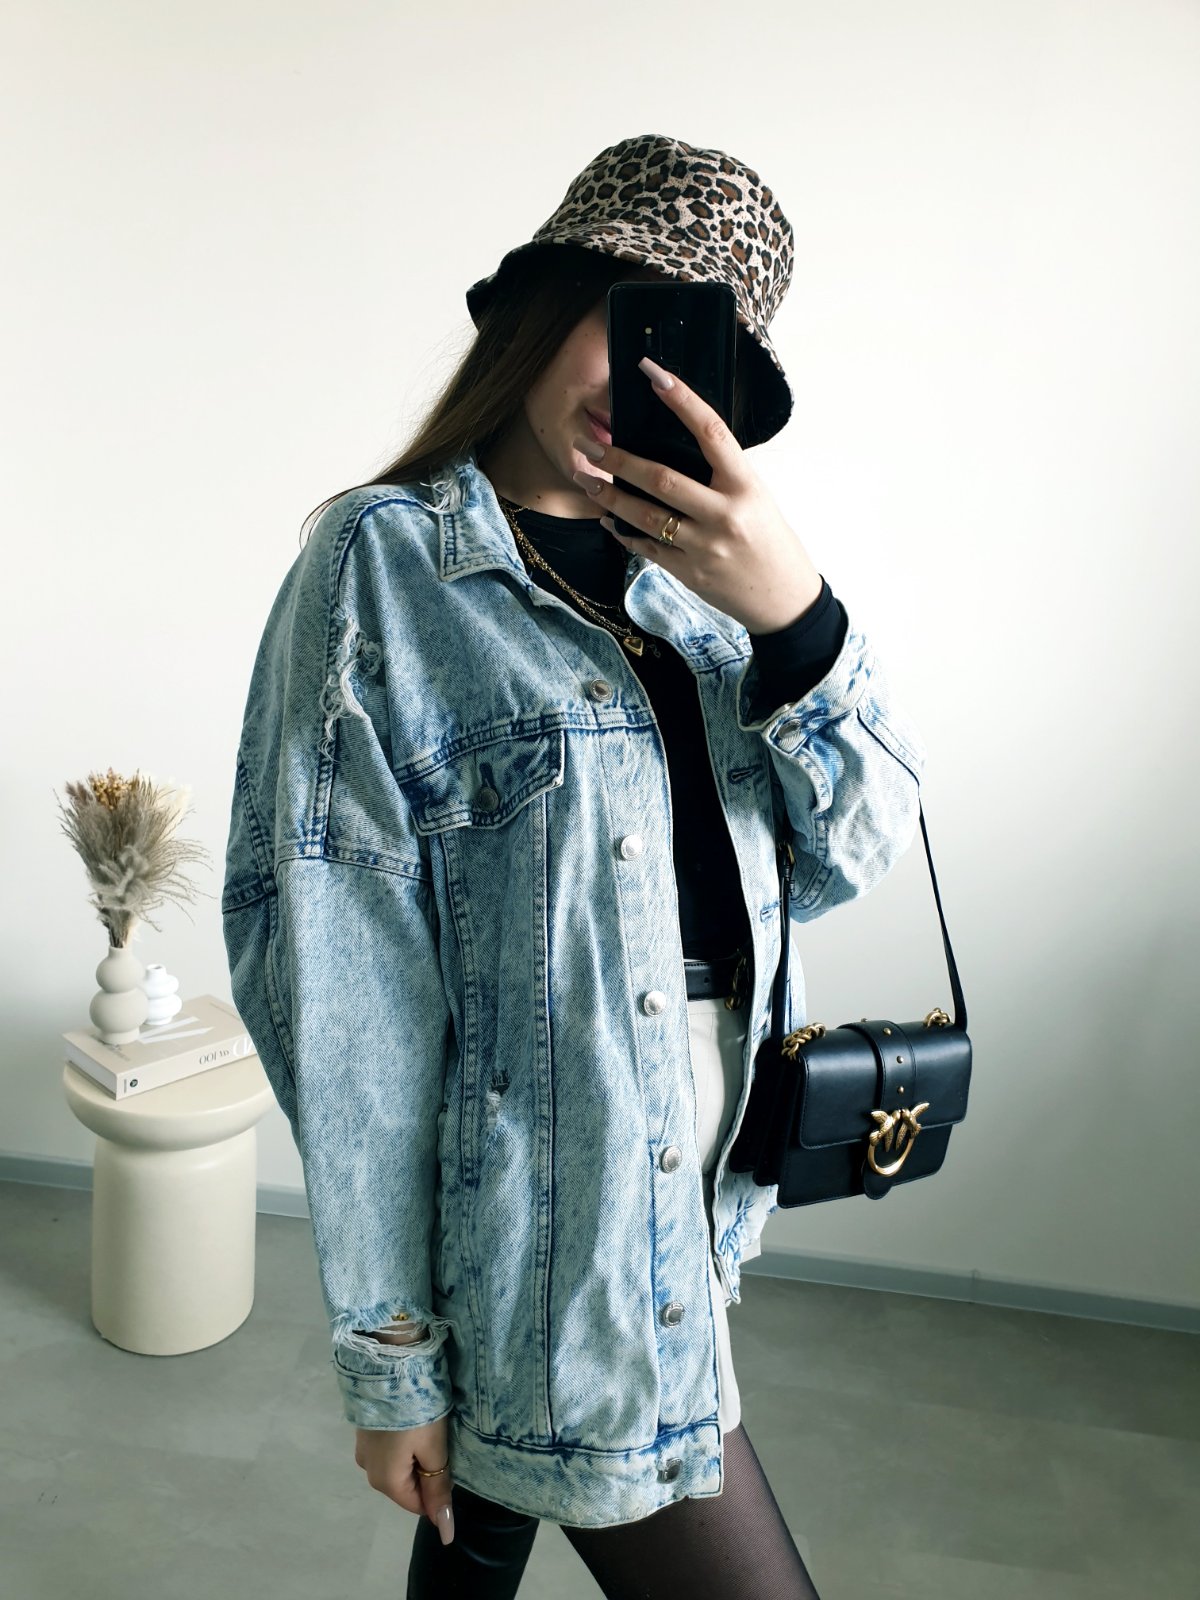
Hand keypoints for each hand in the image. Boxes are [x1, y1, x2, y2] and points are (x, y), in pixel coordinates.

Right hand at [354, 1416, 454, 1544]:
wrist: (390, 1364)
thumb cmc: (417, 1409)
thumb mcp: (434, 1449)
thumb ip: (438, 1490)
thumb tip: (444, 1533)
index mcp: (385, 1481)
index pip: (417, 1505)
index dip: (437, 1489)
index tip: (447, 1460)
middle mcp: (368, 1470)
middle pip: (405, 1486)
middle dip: (425, 1471)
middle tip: (437, 1440)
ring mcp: (362, 1450)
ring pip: (396, 1466)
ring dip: (413, 1455)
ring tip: (425, 1427)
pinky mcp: (363, 1431)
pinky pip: (387, 1449)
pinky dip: (402, 1442)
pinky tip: (410, 1421)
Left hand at [570, 355, 822, 634]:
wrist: (785, 599)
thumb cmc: (771, 542)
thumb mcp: (757, 498)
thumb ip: (722, 476)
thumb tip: (677, 448)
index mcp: (746, 486)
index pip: (711, 431)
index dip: (682, 399)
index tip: (653, 374)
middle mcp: (724, 514)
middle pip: (662, 479)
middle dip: (619, 459)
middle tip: (590, 445)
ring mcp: (704, 546)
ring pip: (646, 516)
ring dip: (611, 497)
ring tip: (587, 481)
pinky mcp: (689, 573)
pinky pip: (647, 548)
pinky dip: (625, 532)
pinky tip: (609, 520)